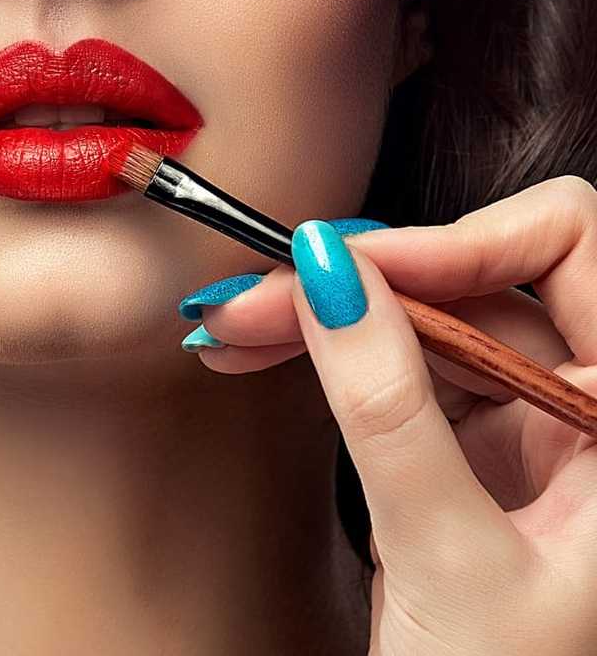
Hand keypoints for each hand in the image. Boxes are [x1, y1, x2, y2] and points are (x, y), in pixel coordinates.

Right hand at [175, 175, 596, 654]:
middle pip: (479, 279)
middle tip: (253, 293)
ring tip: (228, 325)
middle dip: (361, 277)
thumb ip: (387, 407)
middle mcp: (591, 410)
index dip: (459, 240)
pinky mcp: (471, 457)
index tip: (349, 267)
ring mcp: (531, 432)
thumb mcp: (444, 548)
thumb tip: (331, 273)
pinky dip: (324, 357)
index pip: (568, 251)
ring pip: (424, 319)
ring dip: (321, 314)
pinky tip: (258, 354)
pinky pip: (397, 371)